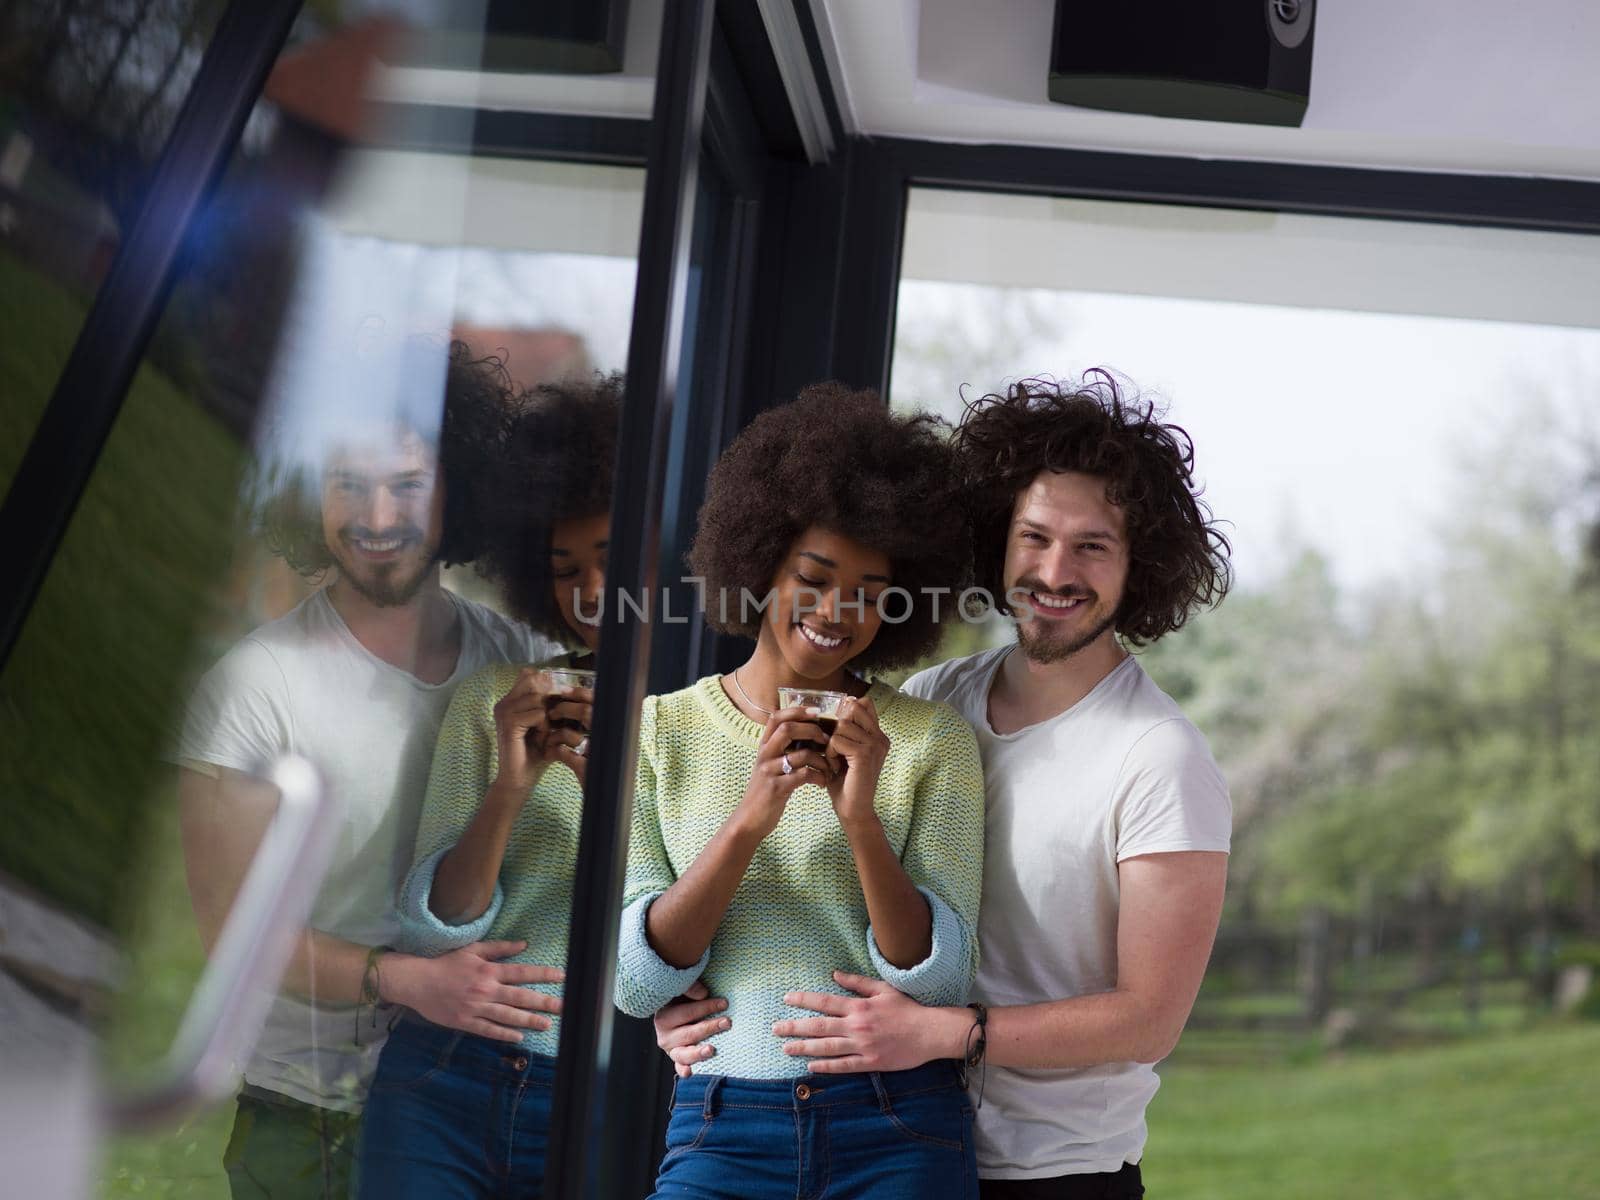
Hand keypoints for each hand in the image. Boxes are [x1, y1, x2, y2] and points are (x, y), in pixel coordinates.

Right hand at [381, 940, 563, 1044]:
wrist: (418, 982)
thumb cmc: (446, 964)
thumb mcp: (473, 950)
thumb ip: (499, 948)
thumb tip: (523, 945)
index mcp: (489, 971)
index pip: (522, 972)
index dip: (543, 974)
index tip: (561, 976)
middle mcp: (486, 990)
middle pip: (520, 997)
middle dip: (544, 1002)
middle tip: (563, 1007)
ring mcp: (476, 1008)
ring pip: (508, 1016)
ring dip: (529, 1020)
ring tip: (547, 1024)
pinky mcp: (465, 1022)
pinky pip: (489, 1030)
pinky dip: (504, 1034)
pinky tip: (519, 1036)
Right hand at [493, 671, 591, 790]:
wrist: (519, 778)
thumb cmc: (534, 752)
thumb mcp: (543, 723)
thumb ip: (547, 703)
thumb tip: (564, 685)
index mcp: (509, 700)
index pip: (529, 674)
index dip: (547, 683)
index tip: (556, 701)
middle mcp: (503, 703)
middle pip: (534, 681)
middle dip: (549, 698)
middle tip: (551, 719)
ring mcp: (504, 712)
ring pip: (538, 698)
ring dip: (548, 716)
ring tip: (544, 732)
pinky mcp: (509, 724)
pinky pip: (538, 714)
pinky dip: (544, 726)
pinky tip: (540, 738)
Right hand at [653, 979, 730, 1077]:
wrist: (674, 1013)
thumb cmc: (683, 1000)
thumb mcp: (683, 990)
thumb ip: (690, 987)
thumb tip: (703, 993)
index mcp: (664, 1017)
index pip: (688, 1012)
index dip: (707, 1007)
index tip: (725, 1003)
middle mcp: (665, 1036)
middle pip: (688, 1034)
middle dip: (709, 1027)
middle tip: (727, 1022)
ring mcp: (671, 1050)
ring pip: (683, 1054)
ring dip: (698, 1052)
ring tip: (711, 1050)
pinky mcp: (678, 1060)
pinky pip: (680, 1067)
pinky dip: (684, 1070)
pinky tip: (690, 1072)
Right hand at [732, 706, 831, 839]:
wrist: (749, 820)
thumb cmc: (765, 791)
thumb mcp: (769, 766)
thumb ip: (781, 749)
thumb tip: (804, 731)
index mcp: (763, 747)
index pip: (776, 718)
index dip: (796, 710)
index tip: (816, 711)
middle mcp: (764, 755)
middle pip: (788, 729)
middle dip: (812, 730)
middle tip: (826, 740)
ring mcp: (769, 771)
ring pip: (801, 754)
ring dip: (822, 760)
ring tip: (830, 768)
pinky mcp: (776, 789)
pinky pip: (803, 776)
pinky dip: (818, 777)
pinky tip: (823, 783)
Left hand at [772, 971, 951, 1073]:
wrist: (930, 1032)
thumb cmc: (908, 1009)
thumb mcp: (883, 988)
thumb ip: (857, 982)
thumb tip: (835, 974)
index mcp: (859, 1007)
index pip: (824, 1002)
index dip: (803, 1000)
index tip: (787, 999)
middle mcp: (857, 1026)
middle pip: (819, 1027)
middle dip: (794, 1027)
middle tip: (775, 1029)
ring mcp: (862, 1047)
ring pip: (826, 1048)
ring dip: (804, 1048)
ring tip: (786, 1048)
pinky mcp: (871, 1063)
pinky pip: (843, 1066)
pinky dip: (826, 1066)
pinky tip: (811, 1066)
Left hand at [822, 697, 889, 828]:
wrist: (854, 810)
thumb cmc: (846, 782)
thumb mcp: (846, 751)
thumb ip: (845, 731)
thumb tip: (838, 705)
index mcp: (878, 735)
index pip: (863, 703)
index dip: (846, 710)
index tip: (837, 730)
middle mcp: (880, 737)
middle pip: (853, 708)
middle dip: (837, 725)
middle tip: (836, 747)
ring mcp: (874, 745)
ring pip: (842, 724)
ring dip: (831, 742)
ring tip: (835, 760)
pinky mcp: (865, 755)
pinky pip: (837, 740)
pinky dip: (830, 753)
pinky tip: (835, 767)